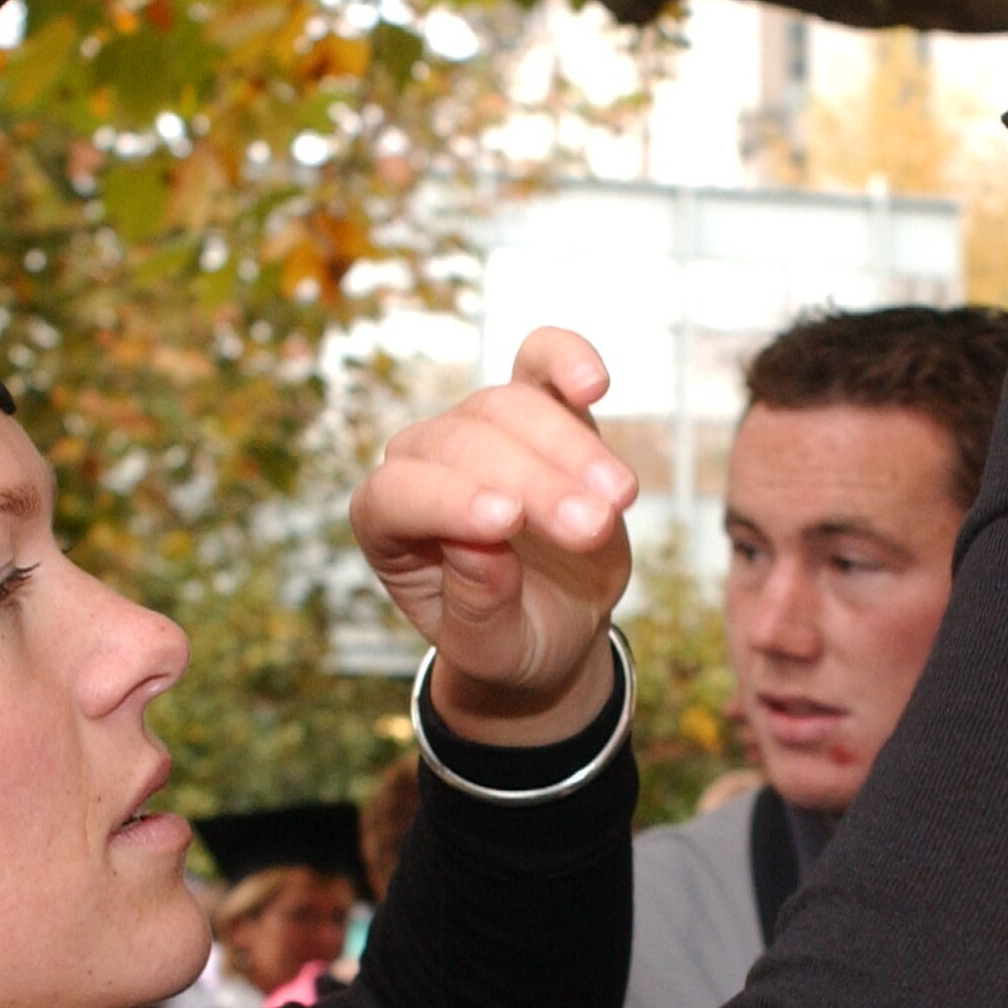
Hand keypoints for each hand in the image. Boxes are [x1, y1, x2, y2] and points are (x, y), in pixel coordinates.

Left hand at [352, 327, 638, 746]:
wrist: (553, 624)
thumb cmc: (508, 639)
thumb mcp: (491, 648)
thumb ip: (478, 604)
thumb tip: (480, 547)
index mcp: (389, 523)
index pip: (399, 494)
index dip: (448, 500)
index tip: (505, 523)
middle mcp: (423, 463)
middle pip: (465, 445)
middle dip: (533, 484)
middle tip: (590, 528)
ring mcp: (478, 429)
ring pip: (509, 406)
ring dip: (569, 448)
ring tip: (618, 500)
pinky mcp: (536, 408)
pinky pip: (540, 363)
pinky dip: (565, 359)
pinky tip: (593, 381)